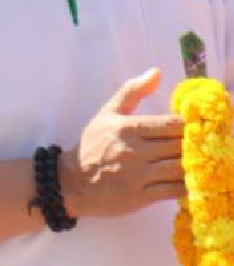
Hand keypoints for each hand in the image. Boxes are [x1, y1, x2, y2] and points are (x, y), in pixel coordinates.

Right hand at [62, 69, 184, 219]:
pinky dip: (185, 186)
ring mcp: (137, 175)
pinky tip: (184, 181)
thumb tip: (156, 72)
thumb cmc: (93, 145)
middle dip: (191, 146)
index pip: (170, 125)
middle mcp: (133, 151)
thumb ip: (132, 91)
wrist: (72, 182)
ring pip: (178, 169)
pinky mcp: (140, 197)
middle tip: (196, 146)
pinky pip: (173, 191)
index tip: (189, 129)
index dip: (186, 127)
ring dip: (190, 166)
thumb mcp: (107, 114)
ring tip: (192, 163)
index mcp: (126, 128)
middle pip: (178, 147)